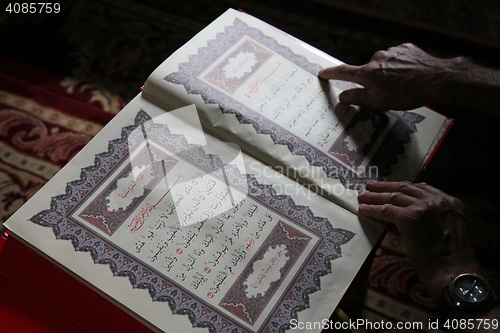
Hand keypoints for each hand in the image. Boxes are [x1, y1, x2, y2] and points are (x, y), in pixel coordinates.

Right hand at [318, 43, 462, 110]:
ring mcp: (391, 52)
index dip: (331, 73)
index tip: (323, 73)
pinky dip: (398, 67)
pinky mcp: (405, 48)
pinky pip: (395, 59)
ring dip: (387, 75)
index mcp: (368, 73)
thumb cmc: (409, 93)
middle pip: (367, 71)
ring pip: (382, 65)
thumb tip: (343, 96)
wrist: (438, 79)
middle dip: (372, 81)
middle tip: (386, 93)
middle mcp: (377, 59)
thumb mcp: (380, 102)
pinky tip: (409, 76)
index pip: (343, 72)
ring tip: (402, 86)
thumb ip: (359, 98)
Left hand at [358, 180, 479, 298]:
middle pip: (406, 188)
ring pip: (394, 197)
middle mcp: (438, 200)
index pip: (422, 189)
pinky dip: (372, 209)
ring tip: (362, 195)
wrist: (454, 272)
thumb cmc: (453, 260)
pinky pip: (386, 210)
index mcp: (451, 202)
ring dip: (375, 196)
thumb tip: (415, 218)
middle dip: (386, 187)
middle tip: (370, 185)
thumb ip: (435, 218)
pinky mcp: (409, 217)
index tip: (391, 187)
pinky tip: (363, 209)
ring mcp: (424, 207)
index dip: (403, 188)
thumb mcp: (450, 229)